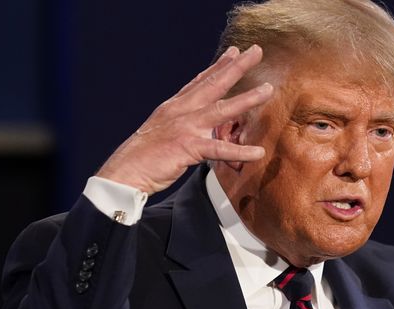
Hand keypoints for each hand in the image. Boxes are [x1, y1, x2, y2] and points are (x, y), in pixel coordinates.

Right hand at [96, 45, 273, 193]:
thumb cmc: (143, 156)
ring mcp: (185, 127)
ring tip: (267, 90)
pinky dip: (239, 151)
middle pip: (213, 84)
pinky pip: (219, 149)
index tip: (233, 52)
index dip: (218, 66)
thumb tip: (198, 131)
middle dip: (236, 67)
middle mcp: (181, 111)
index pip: (200, 82)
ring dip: (246, 99)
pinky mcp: (188, 147)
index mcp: (174, 107)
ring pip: (221, 110)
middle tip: (255, 51)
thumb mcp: (163, 133)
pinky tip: (257, 152)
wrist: (126, 171)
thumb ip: (182, 127)